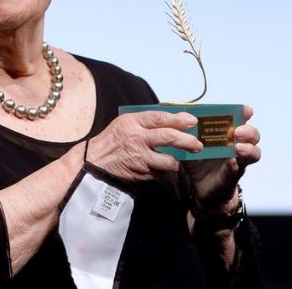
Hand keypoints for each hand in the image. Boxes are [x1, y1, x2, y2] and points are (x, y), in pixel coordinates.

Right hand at [85, 111, 203, 181]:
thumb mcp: (125, 124)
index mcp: (133, 122)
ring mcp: (139, 158)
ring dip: (175, 162)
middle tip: (198, 145)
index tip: (193, 121)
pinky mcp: (140, 173)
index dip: (179, 119)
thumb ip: (147, 122)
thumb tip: (175, 120)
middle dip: (187, 141)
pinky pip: (159, 173)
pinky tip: (158, 169)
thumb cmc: (112, 141)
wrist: (94, 162)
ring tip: (175, 161)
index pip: (160, 118)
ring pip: (168, 160)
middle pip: (169, 137)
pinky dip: (162, 171)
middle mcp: (137, 138)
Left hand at [183, 105, 261, 206]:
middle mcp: (235, 145)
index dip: (244, 114)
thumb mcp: (190, 144)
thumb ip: (187, 131)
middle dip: (248, 131)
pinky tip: (232, 163)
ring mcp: (237, 161)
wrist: (198, 188)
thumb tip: (179, 115)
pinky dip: (236, 164)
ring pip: (253, 152)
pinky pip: (240, 168)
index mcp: (226, 134)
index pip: (239, 121)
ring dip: (248, 148)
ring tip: (238, 147)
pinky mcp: (233, 175)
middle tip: (237, 131)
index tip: (246, 110)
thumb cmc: (197, 162)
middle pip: (252, 135)